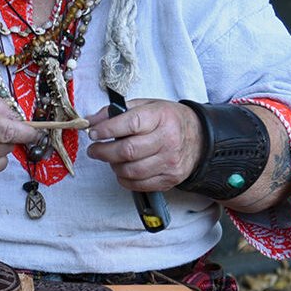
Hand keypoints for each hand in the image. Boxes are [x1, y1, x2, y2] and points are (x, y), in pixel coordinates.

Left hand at [84, 97, 202, 192]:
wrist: (199, 137)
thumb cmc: (168, 120)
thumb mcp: (146, 106)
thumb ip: (117, 112)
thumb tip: (90, 121)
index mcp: (161, 117)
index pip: (130, 124)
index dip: (106, 130)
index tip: (93, 133)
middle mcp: (168, 140)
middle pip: (128, 151)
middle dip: (103, 152)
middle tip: (94, 150)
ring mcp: (170, 161)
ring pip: (131, 170)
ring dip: (113, 166)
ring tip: (110, 159)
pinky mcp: (170, 178)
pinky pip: (139, 184)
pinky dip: (124, 179)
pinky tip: (123, 170)